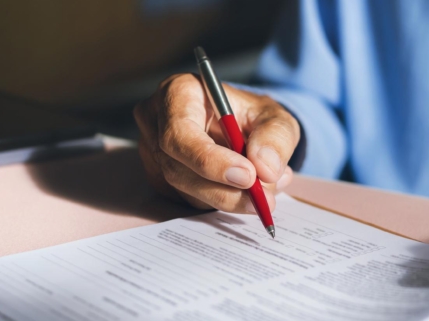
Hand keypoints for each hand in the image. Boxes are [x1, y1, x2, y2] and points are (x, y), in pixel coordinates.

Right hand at [134, 73, 298, 212]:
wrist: (241, 128)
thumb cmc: (251, 115)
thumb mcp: (274, 116)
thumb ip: (275, 138)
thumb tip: (265, 170)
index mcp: (178, 93)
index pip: (179, 133)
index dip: (211, 161)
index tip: (248, 176)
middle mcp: (156, 122)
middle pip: (178, 168)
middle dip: (224, 190)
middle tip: (262, 199)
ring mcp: (152, 152)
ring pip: (185, 189)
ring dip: (228, 197)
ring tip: (264, 190)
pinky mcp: (159, 178)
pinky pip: (188, 200)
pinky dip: (221, 201)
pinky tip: (244, 190)